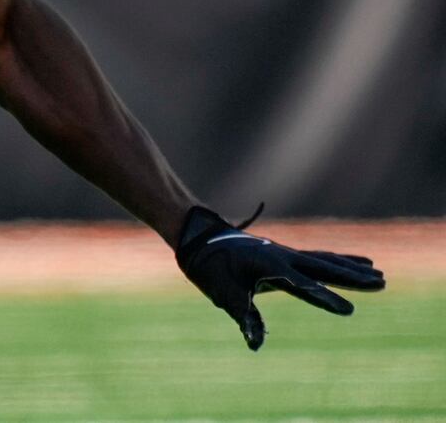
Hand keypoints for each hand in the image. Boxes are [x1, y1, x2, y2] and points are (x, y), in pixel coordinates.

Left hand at [175, 204, 384, 350]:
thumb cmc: (210, 266)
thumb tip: (255, 344)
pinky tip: (356, 262)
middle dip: (353, 278)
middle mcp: (283, 257)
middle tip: (382, 282)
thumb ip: (243, 315)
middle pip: (324, 268)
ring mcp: (286, 254)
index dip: (324, 299)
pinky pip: (318, 257)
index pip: (303, 286)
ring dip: (352, 268)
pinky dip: (339, 260)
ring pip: (326, 261)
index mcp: (270, 266)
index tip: (348, 310)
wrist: (199, 237)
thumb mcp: (223, 293)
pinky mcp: (286, 255)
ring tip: (379, 274)